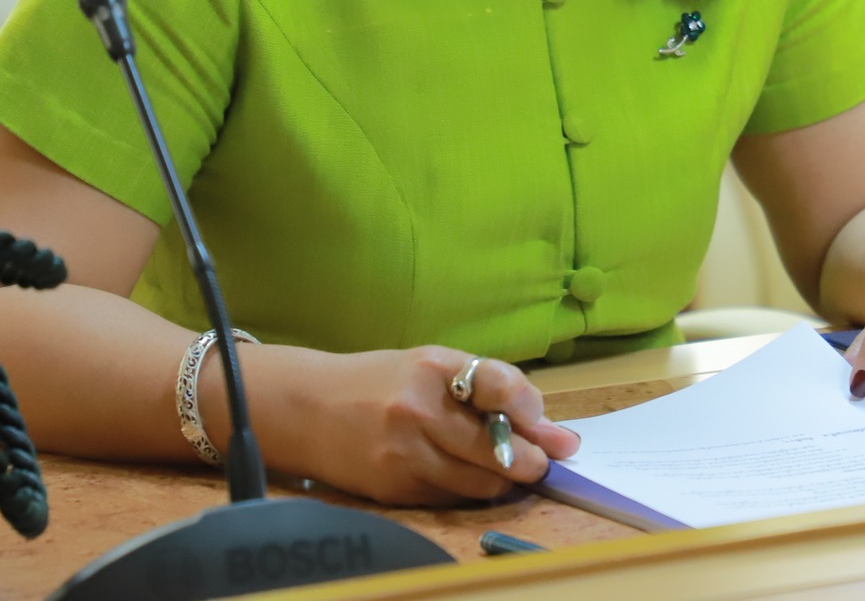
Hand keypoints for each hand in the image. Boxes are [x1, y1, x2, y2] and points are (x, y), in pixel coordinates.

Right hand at [272, 345, 581, 505]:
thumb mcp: (432, 366)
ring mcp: (404, 454)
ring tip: (504, 468)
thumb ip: (492, 391)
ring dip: (503, 481)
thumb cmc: (379, 381)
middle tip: (541, 462)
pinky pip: (451, 498)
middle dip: (530, 461)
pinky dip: (468, 491)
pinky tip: (465, 475)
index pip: (500, 386)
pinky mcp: (393, 489)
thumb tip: (558, 435)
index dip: (532, 409)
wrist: (306, 408)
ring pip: (479, 484)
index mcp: (433, 367)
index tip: (547, 427)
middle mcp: (418, 410)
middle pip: (497, 450)